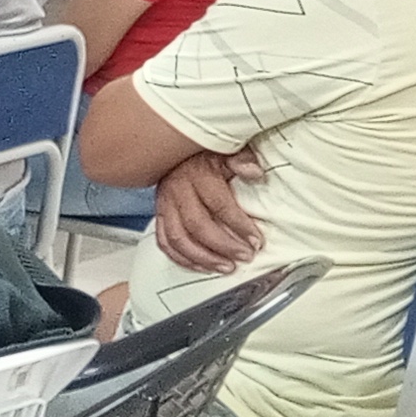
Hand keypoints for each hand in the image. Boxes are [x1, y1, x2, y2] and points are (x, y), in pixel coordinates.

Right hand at [150, 147, 266, 275]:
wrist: (174, 150)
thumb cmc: (205, 153)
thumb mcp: (226, 149)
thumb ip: (241, 160)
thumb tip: (254, 172)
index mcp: (197, 175)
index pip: (219, 205)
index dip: (239, 225)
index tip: (257, 240)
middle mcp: (176, 191)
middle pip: (198, 226)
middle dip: (224, 246)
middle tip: (246, 256)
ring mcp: (164, 205)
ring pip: (179, 238)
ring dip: (203, 258)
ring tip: (226, 267)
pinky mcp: (158, 215)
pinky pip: (165, 242)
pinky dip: (182, 259)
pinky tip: (202, 267)